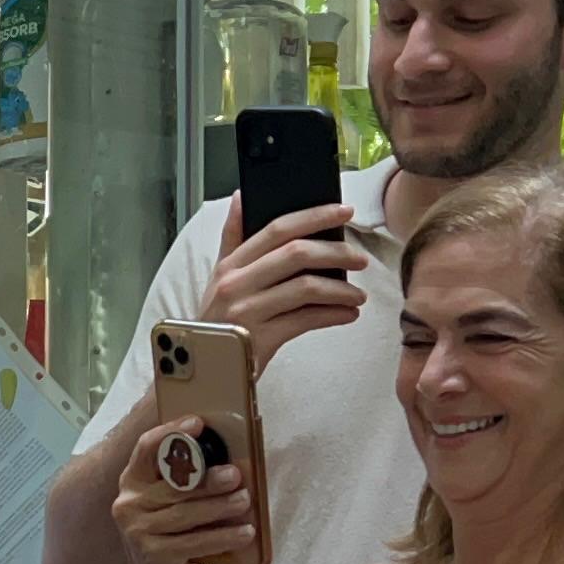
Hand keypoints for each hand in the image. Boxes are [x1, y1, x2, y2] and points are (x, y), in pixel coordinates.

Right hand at [112, 417, 257, 563]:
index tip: (198, 422)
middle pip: (173, 485)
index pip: (146, 449)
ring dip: (221, 506)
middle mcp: (128, 506)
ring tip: (245, 500)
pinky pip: (196, 541)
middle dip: (208, 479)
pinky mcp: (155, 556)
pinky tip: (245, 532)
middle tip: (236, 474)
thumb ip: (182, 483)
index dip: (171, 432)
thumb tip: (225, 458)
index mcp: (130, 485)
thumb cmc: (170, 539)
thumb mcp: (168, 507)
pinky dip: (224, 536)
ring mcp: (138, 533)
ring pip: (187, 513)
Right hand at [199, 200, 371, 371]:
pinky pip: (306, 320)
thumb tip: (241, 197)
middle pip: (296, 254)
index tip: (344, 212)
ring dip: (340, 289)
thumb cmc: (217, 320)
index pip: (277, 229)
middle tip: (360, 259)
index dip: (314, 217)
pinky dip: (333, 315)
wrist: (203, 367)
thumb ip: (232, 237)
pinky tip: (347, 315)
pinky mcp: (261, 339)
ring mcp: (248, 311)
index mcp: (231, 264)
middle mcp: (237, 284)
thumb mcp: (218, 276)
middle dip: (336, 253)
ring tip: (358, 295)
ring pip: (306, 288)